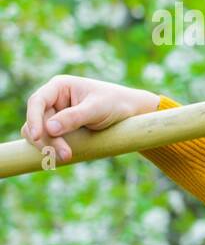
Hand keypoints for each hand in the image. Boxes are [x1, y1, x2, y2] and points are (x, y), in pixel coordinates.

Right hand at [21, 75, 159, 163]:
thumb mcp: (97, 109)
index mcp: (59, 87)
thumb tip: (49, 128)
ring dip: (49, 146)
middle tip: (65, 155)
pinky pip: (49, 139)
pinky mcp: (61, 129)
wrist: (131, 111)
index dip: (33, 118)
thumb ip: (74, 117)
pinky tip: (63, 156)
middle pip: (38, 121)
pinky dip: (53, 148)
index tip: (37, 136)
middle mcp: (53, 99)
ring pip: (40, 133)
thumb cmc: (115, 103)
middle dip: (47, 139)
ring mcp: (56, 114)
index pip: (37, 101)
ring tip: (67, 157)